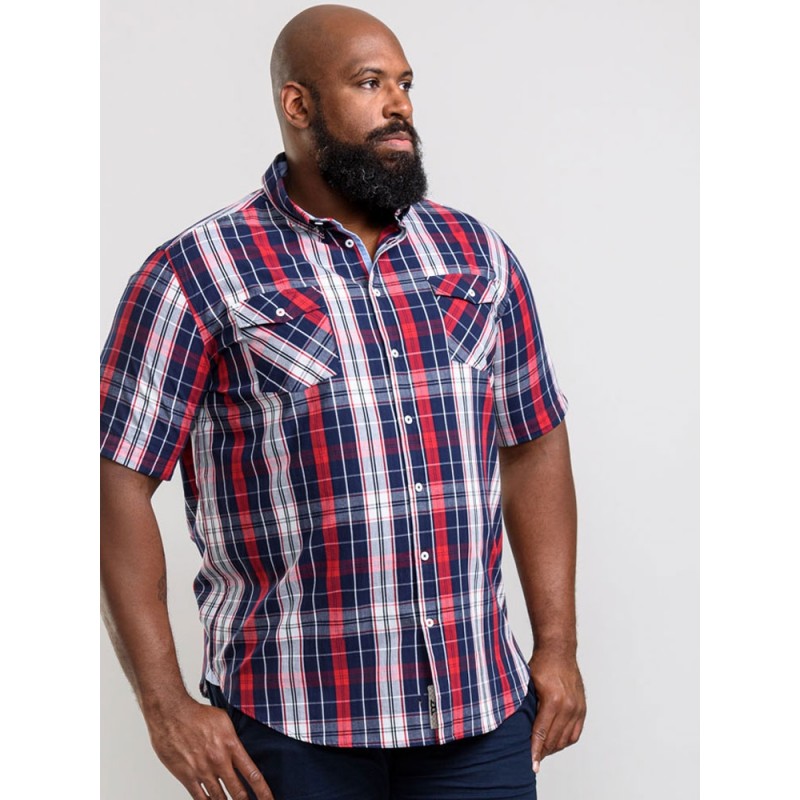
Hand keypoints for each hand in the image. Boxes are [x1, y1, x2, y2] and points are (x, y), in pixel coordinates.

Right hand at [145, 696, 273, 799]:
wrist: (172, 714)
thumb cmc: (197, 714)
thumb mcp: (224, 721)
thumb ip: (233, 739)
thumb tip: (240, 749)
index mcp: (231, 746)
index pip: (252, 774)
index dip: (263, 791)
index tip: (268, 799)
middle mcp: (219, 761)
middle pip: (238, 792)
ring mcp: (203, 771)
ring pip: (219, 798)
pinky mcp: (187, 777)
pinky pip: (199, 798)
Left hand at [527, 647, 585, 773]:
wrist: (559, 651)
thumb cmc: (541, 664)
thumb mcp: (528, 684)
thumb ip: (527, 706)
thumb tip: (518, 728)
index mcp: (553, 700)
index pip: (542, 733)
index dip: (535, 750)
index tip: (531, 764)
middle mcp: (568, 706)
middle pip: (554, 739)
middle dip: (543, 751)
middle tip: (533, 759)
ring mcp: (577, 708)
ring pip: (566, 739)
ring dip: (554, 747)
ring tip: (542, 751)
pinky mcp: (582, 708)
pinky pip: (576, 733)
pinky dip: (566, 741)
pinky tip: (556, 743)